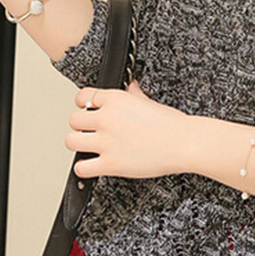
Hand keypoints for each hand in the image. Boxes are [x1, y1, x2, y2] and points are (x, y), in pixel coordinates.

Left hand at [66, 79, 191, 179]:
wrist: (184, 143)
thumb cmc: (171, 124)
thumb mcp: (149, 102)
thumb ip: (134, 94)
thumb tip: (130, 87)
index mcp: (115, 99)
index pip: (83, 96)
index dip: (83, 104)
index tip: (86, 110)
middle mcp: (107, 118)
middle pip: (73, 120)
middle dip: (81, 126)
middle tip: (90, 131)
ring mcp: (106, 141)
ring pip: (71, 141)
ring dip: (78, 145)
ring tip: (88, 148)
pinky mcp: (110, 164)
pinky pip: (81, 167)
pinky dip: (84, 168)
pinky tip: (92, 165)